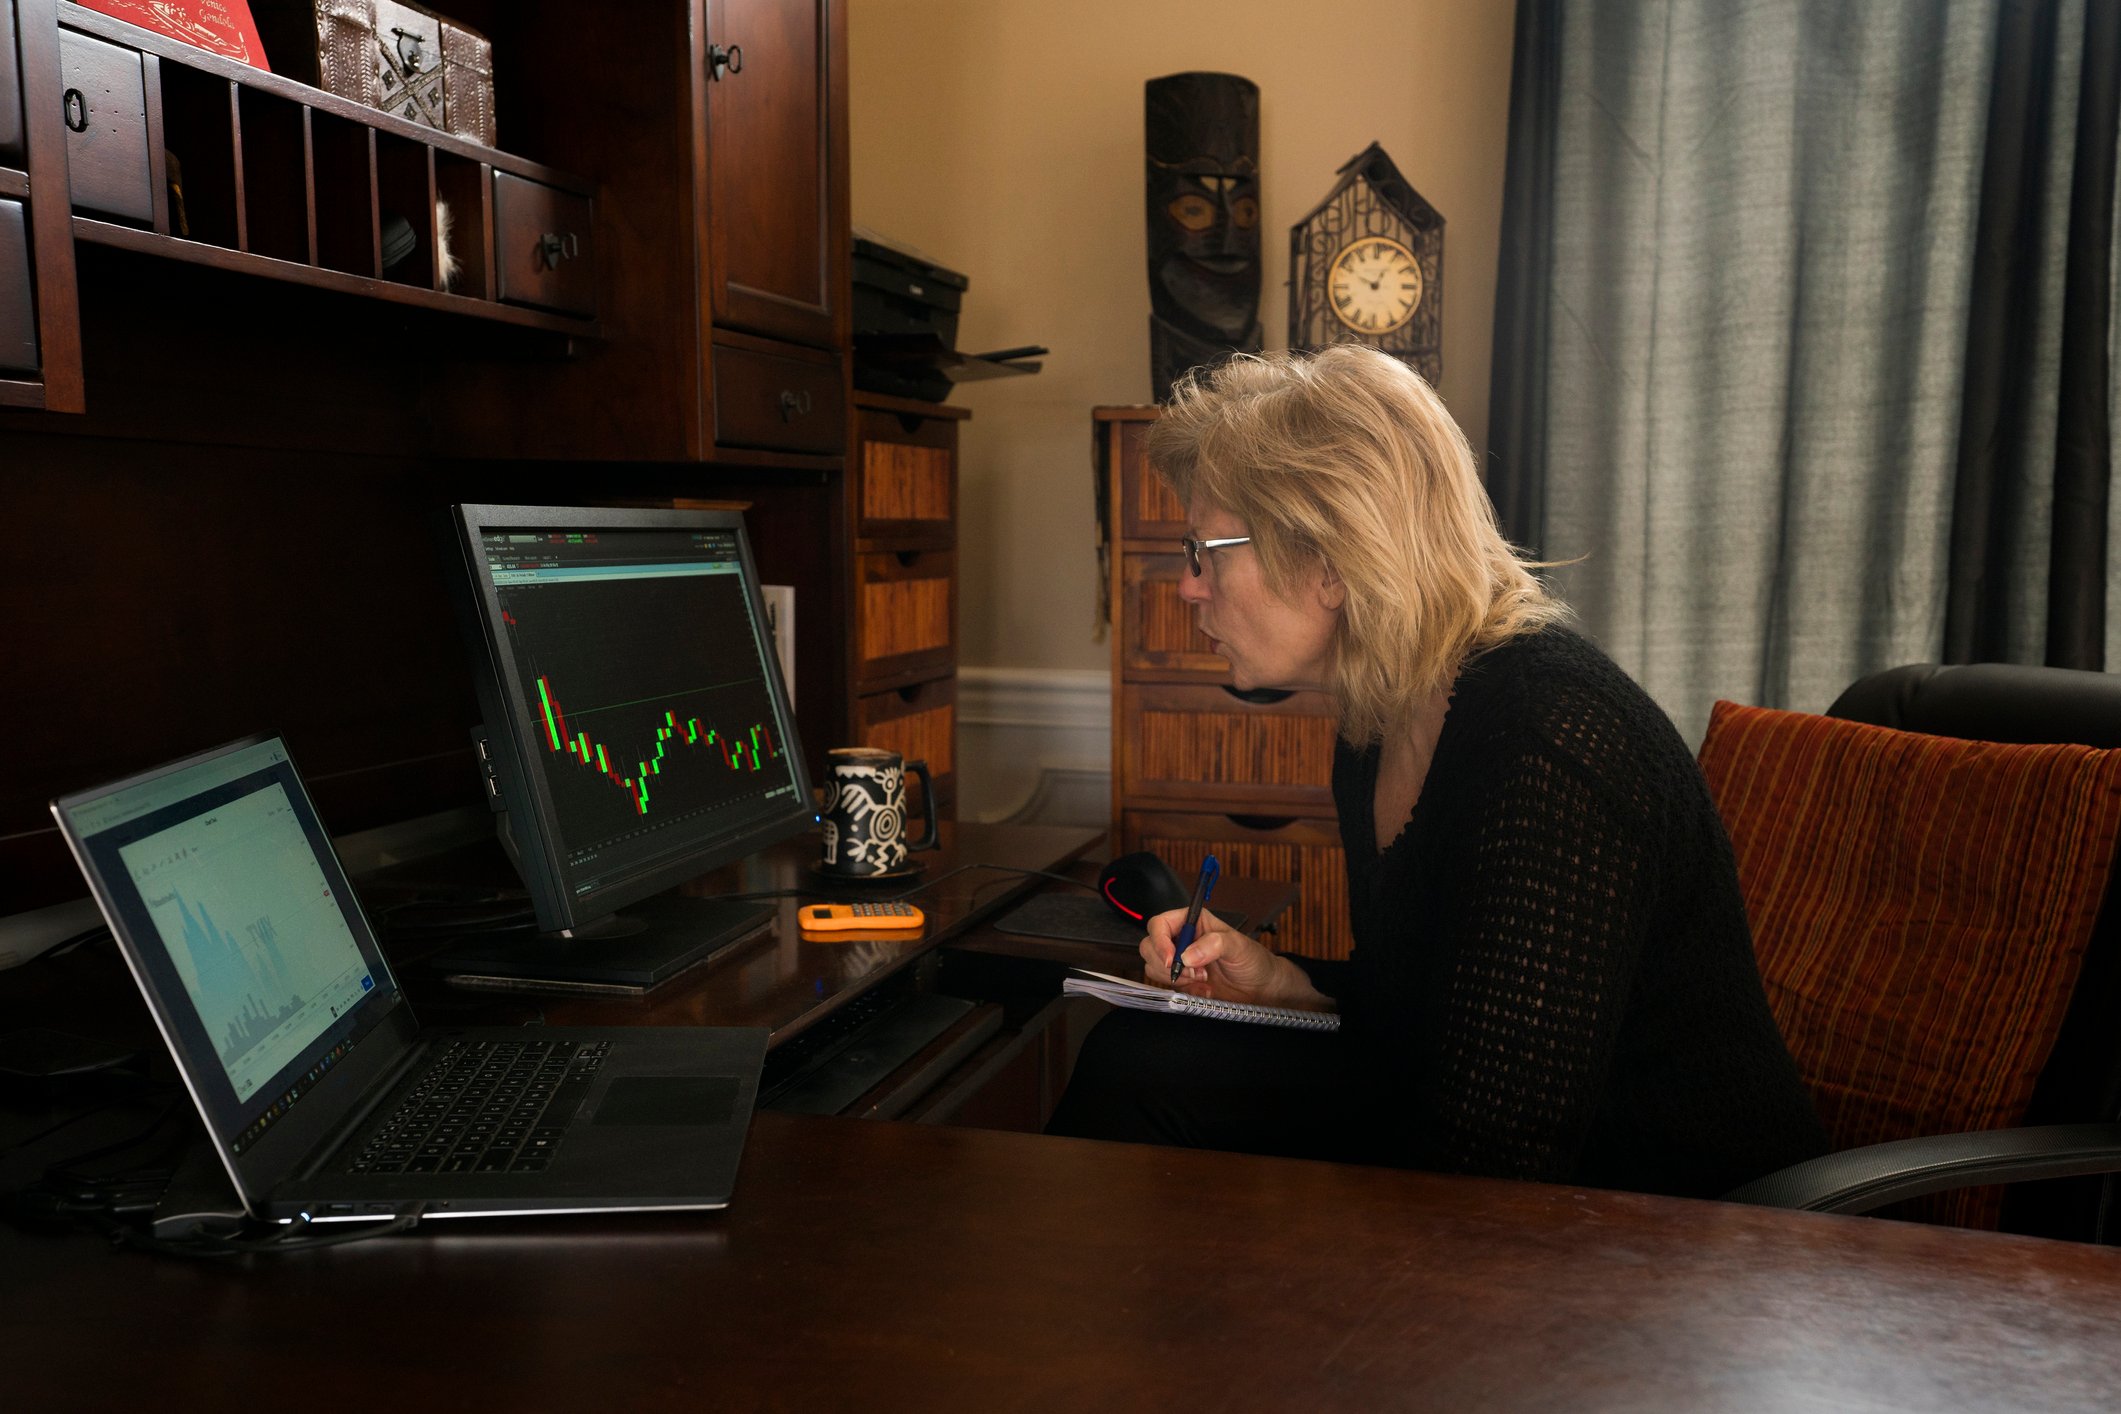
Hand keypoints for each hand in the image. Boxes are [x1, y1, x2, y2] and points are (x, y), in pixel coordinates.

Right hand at [1138, 907, 1319, 1008]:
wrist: (1261, 989)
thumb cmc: (1253, 960)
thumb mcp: (1238, 946)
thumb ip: (1213, 944)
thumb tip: (1187, 955)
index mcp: (1192, 921)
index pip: (1160, 924)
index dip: (1160, 941)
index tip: (1173, 959)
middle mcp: (1182, 939)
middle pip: (1150, 945)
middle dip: (1168, 963)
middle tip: (1193, 973)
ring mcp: (1180, 961)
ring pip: (1153, 966)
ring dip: (1175, 978)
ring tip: (1202, 980)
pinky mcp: (1181, 981)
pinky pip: (1165, 985)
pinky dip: (1181, 990)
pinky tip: (1203, 990)